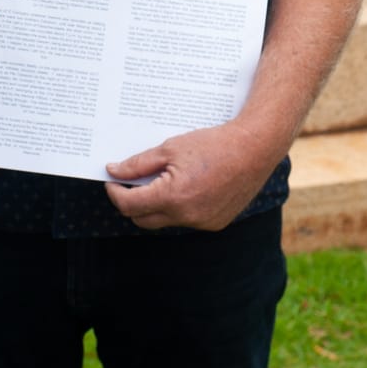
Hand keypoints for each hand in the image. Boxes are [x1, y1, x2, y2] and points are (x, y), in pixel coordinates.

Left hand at [103, 118, 284, 231]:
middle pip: (143, 219)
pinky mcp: (215, 224)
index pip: (129, 205)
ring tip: (163, 180)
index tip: (112, 180)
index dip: (115, 192)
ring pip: (165, 220)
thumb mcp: (170, 147)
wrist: (254, 148)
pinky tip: (187, 187)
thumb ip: (138, 164)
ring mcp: (202, 223)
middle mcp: (186, 216)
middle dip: (133, 202)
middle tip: (133, 181)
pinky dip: (179, 207)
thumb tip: (113, 171)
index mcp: (172, 196)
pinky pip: (186, 220)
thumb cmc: (213, 144)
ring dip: (157, 205)